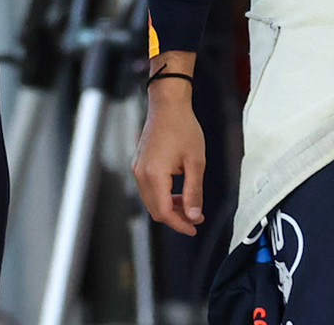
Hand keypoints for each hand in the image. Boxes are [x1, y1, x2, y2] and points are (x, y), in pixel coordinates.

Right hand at [133, 83, 206, 235]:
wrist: (168, 105)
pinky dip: (163, 196)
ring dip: (169, 207)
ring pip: (151, 201)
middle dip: (176, 218)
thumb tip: (193, 215)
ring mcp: (138, 169)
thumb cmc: (183, 127)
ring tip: (189, 205)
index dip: (179, 224)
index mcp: (154, 174)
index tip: (194, 228)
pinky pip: (149, 189)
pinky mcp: (139, 164)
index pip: (164, 212)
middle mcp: (141, 174)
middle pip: (155, 210)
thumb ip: (194, 191)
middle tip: (196, 217)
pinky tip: (178, 192)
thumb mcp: (196, 161)